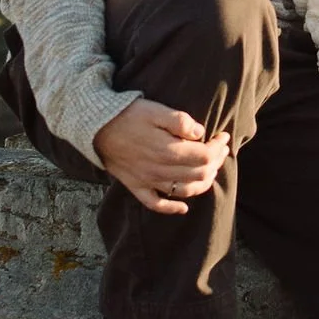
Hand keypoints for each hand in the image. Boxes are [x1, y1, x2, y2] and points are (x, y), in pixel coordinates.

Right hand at [93, 97, 229, 215]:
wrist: (95, 127)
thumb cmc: (127, 115)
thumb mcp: (155, 109)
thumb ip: (180, 121)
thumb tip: (200, 133)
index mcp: (167, 150)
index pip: (204, 156)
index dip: (218, 147)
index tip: (223, 136)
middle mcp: (159, 169)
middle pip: (199, 174)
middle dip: (215, 162)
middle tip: (219, 149)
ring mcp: (147, 181)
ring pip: (184, 191)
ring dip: (203, 182)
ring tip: (210, 169)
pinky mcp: (136, 186)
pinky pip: (155, 204)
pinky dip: (172, 208)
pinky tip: (183, 207)